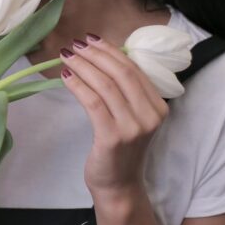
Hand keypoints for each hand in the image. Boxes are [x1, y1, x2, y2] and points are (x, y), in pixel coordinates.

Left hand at [60, 34, 169, 196]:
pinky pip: (93, 102)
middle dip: (95, 54)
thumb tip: (102, 57)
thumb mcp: (132, 118)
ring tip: (66, 56)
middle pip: (120, 73)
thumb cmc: (122, 149)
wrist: (119, 186)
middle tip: (75, 44)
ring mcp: (133, 127)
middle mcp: (150, 115)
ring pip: (105, 85)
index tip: (91, 39)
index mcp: (158, 107)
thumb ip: (126, 92)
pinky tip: (66, 76)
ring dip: (83, 66)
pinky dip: (78, 85)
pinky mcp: (112, 136)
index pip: (134, 69)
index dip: (111, 51)